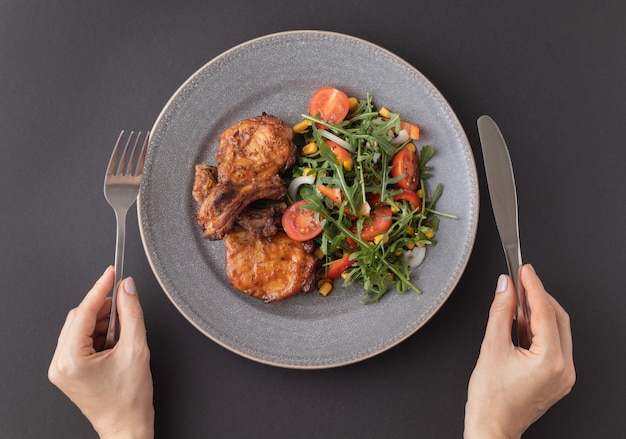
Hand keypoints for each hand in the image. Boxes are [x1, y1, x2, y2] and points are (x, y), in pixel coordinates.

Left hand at [48, 266, 153, 438]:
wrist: (126, 426)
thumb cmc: (129, 399)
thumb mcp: (136, 350)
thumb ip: (132, 314)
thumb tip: (127, 289)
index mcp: (72, 360)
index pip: (84, 312)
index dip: (100, 289)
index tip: (111, 272)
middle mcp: (60, 364)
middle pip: (80, 317)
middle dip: (105, 310)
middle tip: (126, 310)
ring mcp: (61, 368)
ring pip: (80, 327)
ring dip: (103, 324)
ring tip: (123, 337)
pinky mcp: (67, 370)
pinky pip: (80, 340)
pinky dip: (99, 335)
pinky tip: (114, 344)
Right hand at [464, 264, 574, 438]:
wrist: (491, 427)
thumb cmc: (490, 398)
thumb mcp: (491, 347)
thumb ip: (500, 312)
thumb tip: (505, 287)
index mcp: (551, 361)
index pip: (545, 312)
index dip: (533, 286)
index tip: (524, 270)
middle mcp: (564, 369)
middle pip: (557, 318)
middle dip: (538, 297)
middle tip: (519, 281)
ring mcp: (563, 375)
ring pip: (556, 330)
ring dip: (537, 313)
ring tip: (514, 303)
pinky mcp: (557, 378)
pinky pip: (553, 345)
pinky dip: (537, 330)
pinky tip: (519, 324)